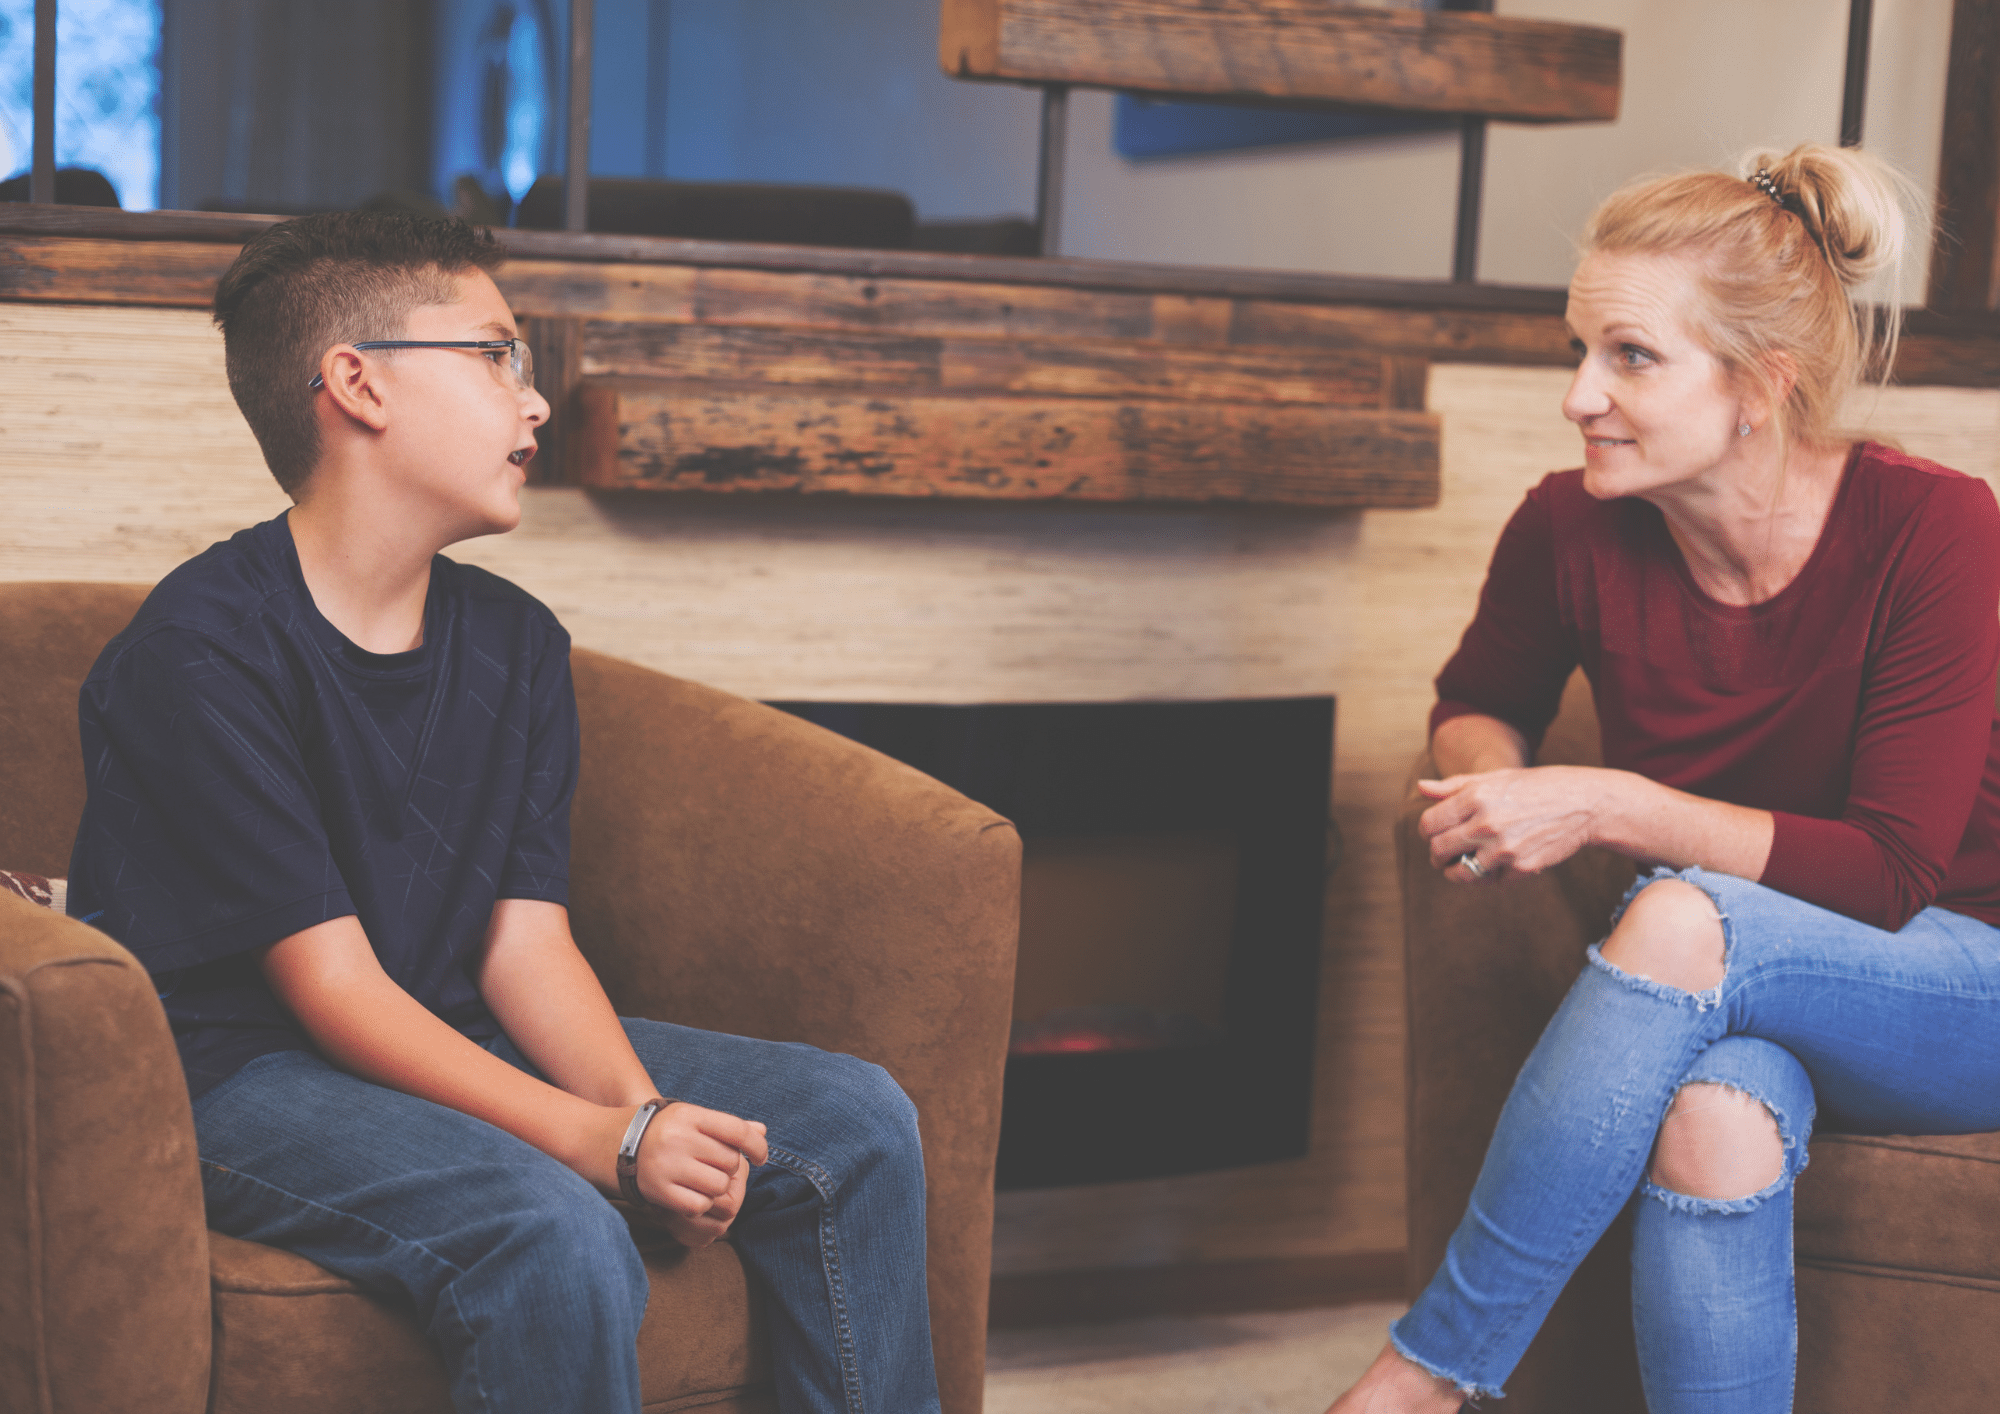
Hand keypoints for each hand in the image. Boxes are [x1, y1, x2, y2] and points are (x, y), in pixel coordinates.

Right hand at [605, 1100, 769, 1247]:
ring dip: (716, 1188)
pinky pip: (699, 1205)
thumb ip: (726, 1126)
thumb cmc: (663, 1129)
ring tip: (701, 1180)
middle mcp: (678, 1138)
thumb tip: (762, 1132)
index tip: (761, 1157)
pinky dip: (700, 1204)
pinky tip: (689, 1194)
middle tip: (712, 1166)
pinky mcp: (658, 1190)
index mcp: (689, 1115)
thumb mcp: (690, 1117)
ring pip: (718, 1186)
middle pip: (730, 1162)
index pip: (737, 1131)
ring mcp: (667, 1165)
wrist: (612, 1143)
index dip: (757, 1146)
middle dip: (728, 1167)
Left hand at [1417, 765, 1602, 881]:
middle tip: (1443, 855)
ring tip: (1461, 866)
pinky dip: (1494, 876)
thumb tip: (1421, 788)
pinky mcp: (1522, 868)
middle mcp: (1486, 824)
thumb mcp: (1495, 778)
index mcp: (1475, 797)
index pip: (1428, 825)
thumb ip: (1454, 786)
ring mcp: (1504, 848)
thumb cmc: (1536, 786)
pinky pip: (1494, 881)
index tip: (1433, 834)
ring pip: (1461, 873)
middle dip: (1437, 855)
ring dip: (1457, 872)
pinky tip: (1500, 863)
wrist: (1585, 803)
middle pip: (1439, 850)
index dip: (1427, 832)